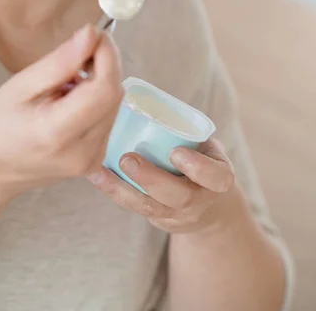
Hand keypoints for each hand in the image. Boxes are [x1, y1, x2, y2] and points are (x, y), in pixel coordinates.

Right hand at [0, 25, 122, 200]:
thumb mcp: (21, 86)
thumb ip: (59, 62)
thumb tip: (91, 35)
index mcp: (57, 133)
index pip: (103, 90)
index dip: (108, 57)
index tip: (96, 34)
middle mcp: (82, 152)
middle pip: (113, 96)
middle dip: (104, 66)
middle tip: (77, 54)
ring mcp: (92, 160)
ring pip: (114, 105)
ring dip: (99, 83)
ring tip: (65, 83)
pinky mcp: (96, 160)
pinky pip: (108, 118)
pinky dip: (96, 101)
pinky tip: (71, 101)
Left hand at [87, 139, 234, 233]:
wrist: (210, 207)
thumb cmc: (203, 161)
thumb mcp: (208, 147)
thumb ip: (188, 130)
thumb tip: (148, 96)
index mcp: (219, 179)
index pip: (215, 176)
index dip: (197, 167)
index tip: (176, 152)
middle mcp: (200, 201)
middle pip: (179, 197)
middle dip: (151, 179)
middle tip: (128, 159)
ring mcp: (178, 215)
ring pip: (150, 208)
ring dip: (123, 189)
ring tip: (101, 170)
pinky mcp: (158, 219)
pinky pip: (134, 208)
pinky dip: (114, 191)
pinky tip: (96, 176)